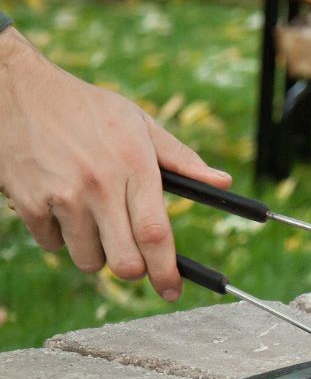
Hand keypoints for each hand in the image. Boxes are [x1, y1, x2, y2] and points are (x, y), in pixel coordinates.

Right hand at [0, 28, 230, 299]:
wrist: (16, 87)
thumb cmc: (87, 108)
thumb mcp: (139, 123)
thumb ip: (182, 159)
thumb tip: (222, 183)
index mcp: (134, 166)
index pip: (156, 234)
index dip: (167, 271)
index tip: (173, 290)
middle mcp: (99, 185)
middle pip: (125, 263)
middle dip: (132, 270)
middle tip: (131, 256)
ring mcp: (62, 195)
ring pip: (89, 261)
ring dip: (94, 251)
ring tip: (92, 217)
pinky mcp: (29, 202)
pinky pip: (52, 246)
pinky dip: (59, 236)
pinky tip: (60, 205)